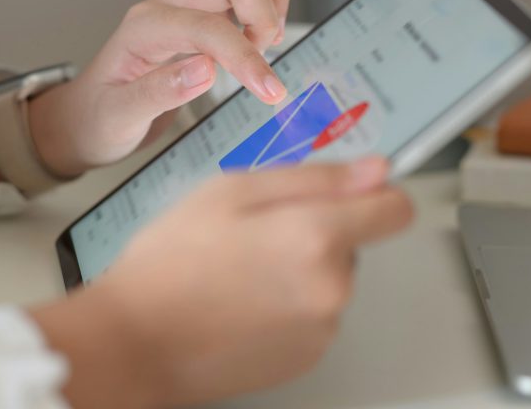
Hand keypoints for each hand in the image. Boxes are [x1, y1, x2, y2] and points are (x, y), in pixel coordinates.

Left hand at [28, 0, 289, 176]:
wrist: (87, 115)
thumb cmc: (100, 118)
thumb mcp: (119, 117)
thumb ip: (159, 93)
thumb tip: (206, 70)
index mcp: (145, 28)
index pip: (209, 27)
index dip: (246, 57)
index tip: (271, 92)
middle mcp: (167, 5)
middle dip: (264, 15)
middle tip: (264, 61)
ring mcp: (186, 3)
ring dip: (269, 2)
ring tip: (266, 46)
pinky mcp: (201, 10)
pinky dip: (266, 5)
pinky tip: (260, 40)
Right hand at [30, 158, 413, 408]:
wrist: (133, 344)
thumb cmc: (170, 263)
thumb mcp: (233, 191)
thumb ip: (316, 177)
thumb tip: (377, 171)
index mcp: (319, 237)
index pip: (396, 209)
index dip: (373, 194)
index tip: (347, 194)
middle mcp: (333, 289)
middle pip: (352, 244)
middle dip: (316, 232)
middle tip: (252, 235)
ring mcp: (322, 331)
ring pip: (330, 280)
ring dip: (300, 272)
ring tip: (238, 273)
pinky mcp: (305, 359)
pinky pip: (312, 317)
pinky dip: (287, 308)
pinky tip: (241, 305)